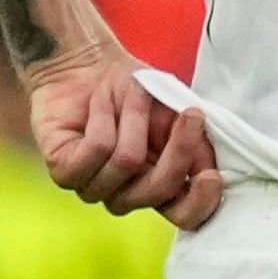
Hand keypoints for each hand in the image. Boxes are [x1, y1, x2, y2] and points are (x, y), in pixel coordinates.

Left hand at [27, 45, 224, 229]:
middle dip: (177, 151)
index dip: (200, 202)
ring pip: (126, 163)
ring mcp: (94, 187)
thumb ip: (195, 137)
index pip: (185, 215)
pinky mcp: (66, 172)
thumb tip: (209, 164)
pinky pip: (96, 150)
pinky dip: (104, 116)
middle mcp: (127, 193)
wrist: (85, 63)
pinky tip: (98, 104)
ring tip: (130, 94)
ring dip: (134, 117)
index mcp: (159, 184)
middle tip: (191, 115)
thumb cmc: (133, 88)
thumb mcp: (175, 107)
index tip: (211, 175)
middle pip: (158, 193)